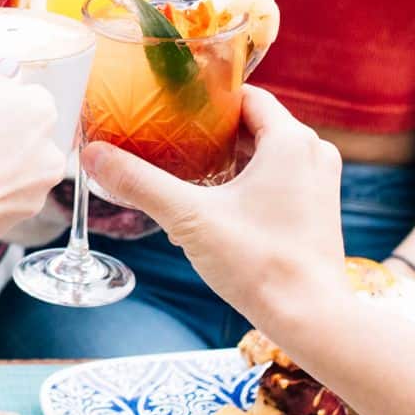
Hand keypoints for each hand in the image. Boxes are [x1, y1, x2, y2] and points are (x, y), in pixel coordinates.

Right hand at [0, 71, 67, 249]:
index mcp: (42, 110)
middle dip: (8, 140)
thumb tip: (8, 75)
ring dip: (0, 171)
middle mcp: (51, 151)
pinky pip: (5, 202)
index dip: (4, 105)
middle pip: (31, 139)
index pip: (32, 99)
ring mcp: (37, 190)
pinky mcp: (18, 220)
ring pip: (20, 173)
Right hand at [81, 86, 348, 333]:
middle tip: (171, 138)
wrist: (310, 318)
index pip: (245, 95)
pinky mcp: (318, 210)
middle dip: (212, 132)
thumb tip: (93, 155)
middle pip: (254, 124)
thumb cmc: (260, 264)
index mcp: (291, 140)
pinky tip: (216, 202)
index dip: (207, 97)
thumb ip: (140, 183)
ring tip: (187, 169)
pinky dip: (249, 181)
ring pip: (266, 153)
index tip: (173, 106)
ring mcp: (321, 182)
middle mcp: (313, 153)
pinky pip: (279, 179)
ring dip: (230, 159)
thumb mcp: (189, 218)